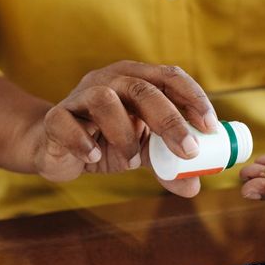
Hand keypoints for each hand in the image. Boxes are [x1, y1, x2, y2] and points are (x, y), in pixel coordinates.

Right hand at [23, 61, 218, 196]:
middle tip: (187, 151)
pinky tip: (94, 157)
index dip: (193, 98)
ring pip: (104, 100)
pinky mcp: (56, 117)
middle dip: (170, 120)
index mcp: (136, 79)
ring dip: (124, 134)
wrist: (53, 145)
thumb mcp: (140, 150)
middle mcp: (109, 80)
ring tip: (131, 162)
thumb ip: (166, 164)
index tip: (210, 127)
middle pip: (143, 88)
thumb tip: (194, 187)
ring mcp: (80, 95)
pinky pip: (66, 123)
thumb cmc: (104, 140)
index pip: (170, 77)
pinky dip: (83, 142)